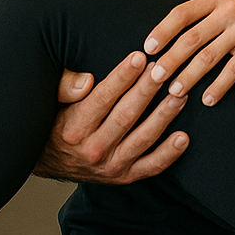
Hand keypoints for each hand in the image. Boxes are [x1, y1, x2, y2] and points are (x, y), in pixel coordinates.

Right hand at [33, 51, 190, 183]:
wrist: (51, 163)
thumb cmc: (56, 122)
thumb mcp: (50, 101)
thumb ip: (65, 87)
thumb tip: (86, 80)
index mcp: (74, 127)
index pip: (102, 98)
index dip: (122, 77)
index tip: (139, 57)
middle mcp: (93, 149)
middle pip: (125, 116)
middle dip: (147, 90)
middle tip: (163, 69)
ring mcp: (110, 166)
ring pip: (142, 139)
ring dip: (163, 116)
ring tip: (180, 95)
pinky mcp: (124, 177)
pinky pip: (150, 167)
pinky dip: (168, 154)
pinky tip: (183, 137)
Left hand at [146, 0, 234, 106]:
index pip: (183, 13)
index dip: (163, 30)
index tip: (148, 47)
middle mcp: (230, 11)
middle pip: (191, 38)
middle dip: (169, 59)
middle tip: (152, 77)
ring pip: (210, 57)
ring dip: (189, 77)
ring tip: (174, 92)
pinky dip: (220, 86)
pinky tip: (207, 100)